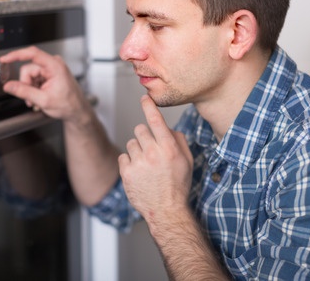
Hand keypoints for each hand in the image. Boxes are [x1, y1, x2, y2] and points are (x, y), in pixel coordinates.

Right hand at [0, 46, 88, 121]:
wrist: (77, 111)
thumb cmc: (69, 105)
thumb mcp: (44, 100)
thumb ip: (24, 92)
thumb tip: (9, 85)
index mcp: (55, 66)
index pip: (32, 54)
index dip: (16, 55)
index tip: (5, 58)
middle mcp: (53, 64)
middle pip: (28, 70)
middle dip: (26, 85)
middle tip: (31, 99)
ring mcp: (51, 69)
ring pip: (30, 76)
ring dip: (30, 90)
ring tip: (37, 101)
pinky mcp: (49, 75)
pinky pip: (34, 79)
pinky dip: (34, 89)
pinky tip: (39, 97)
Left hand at [119, 95, 192, 221]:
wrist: (166, 210)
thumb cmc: (177, 185)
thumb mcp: (186, 161)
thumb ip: (178, 140)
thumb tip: (166, 127)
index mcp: (168, 148)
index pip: (156, 120)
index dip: (148, 106)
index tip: (144, 98)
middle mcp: (153, 153)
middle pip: (140, 129)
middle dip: (145, 136)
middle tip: (151, 150)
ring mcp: (138, 163)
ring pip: (131, 142)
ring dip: (137, 150)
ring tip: (146, 165)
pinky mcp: (126, 172)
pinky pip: (123, 156)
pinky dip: (128, 162)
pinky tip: (138, 172)